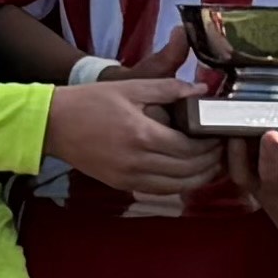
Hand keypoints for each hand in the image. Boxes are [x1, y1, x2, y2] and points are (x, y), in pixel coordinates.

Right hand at [48, 75, 213, 197]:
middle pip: (188, 170)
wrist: (54, 124)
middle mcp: (138, 162)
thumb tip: (201, 90)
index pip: (189, 148)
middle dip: (211, 162)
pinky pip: (159, 190)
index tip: (221, 135)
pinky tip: (188, 174)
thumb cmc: (92, 101)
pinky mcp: (122, 185)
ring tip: (213, 164)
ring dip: (199, 178)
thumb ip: (168, 89)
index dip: (210, 145)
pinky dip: (179, 185)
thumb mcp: (131, 87)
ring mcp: (129, 178)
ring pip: (177, 186)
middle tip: (223, 150)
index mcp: (142, 134)